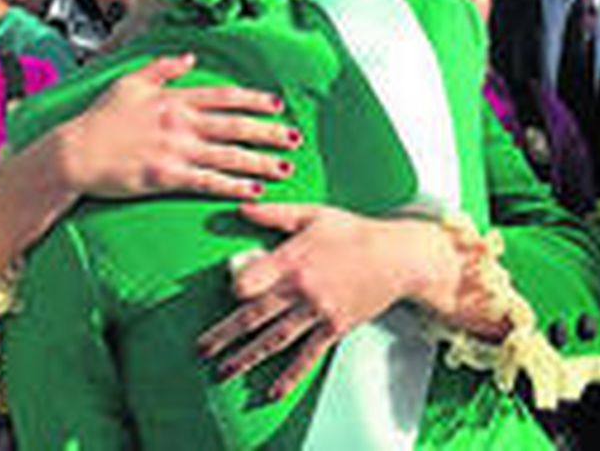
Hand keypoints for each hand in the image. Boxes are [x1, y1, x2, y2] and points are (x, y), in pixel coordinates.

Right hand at [59, 54, 297, 200]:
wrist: (73, 153)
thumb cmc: (99, 119)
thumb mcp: (129, 82)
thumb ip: (162, 67)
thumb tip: (190, 56)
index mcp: (173, 98)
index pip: (224, 97)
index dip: (254, 100)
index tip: (277, 105)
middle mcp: (179, 121)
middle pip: (234, 126)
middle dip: (268, 132)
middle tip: (295, 138)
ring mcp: (174, 149)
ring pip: (228, 155)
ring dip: (260, 162)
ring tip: (285, 168)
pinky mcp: (166, 176)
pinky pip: (208, 181)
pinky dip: (233, 186)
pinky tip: (254, 191)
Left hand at [197, 204, 453, 398]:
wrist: (397, 257)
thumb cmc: (353, 232)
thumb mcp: (312, 214)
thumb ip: (274, 214)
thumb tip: (241, 208)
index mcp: (291, 259)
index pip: (250, 282)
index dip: (236, 287)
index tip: (231, 291)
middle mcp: (300, 290)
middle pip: (254, 316)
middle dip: (225, 335)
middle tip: (202, 350)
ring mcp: (317, 312)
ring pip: (275, 339)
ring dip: (247, 358)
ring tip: (225, 372)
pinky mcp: (334, 328)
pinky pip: (307, 355)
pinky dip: (289, 375)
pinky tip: (273, 391)